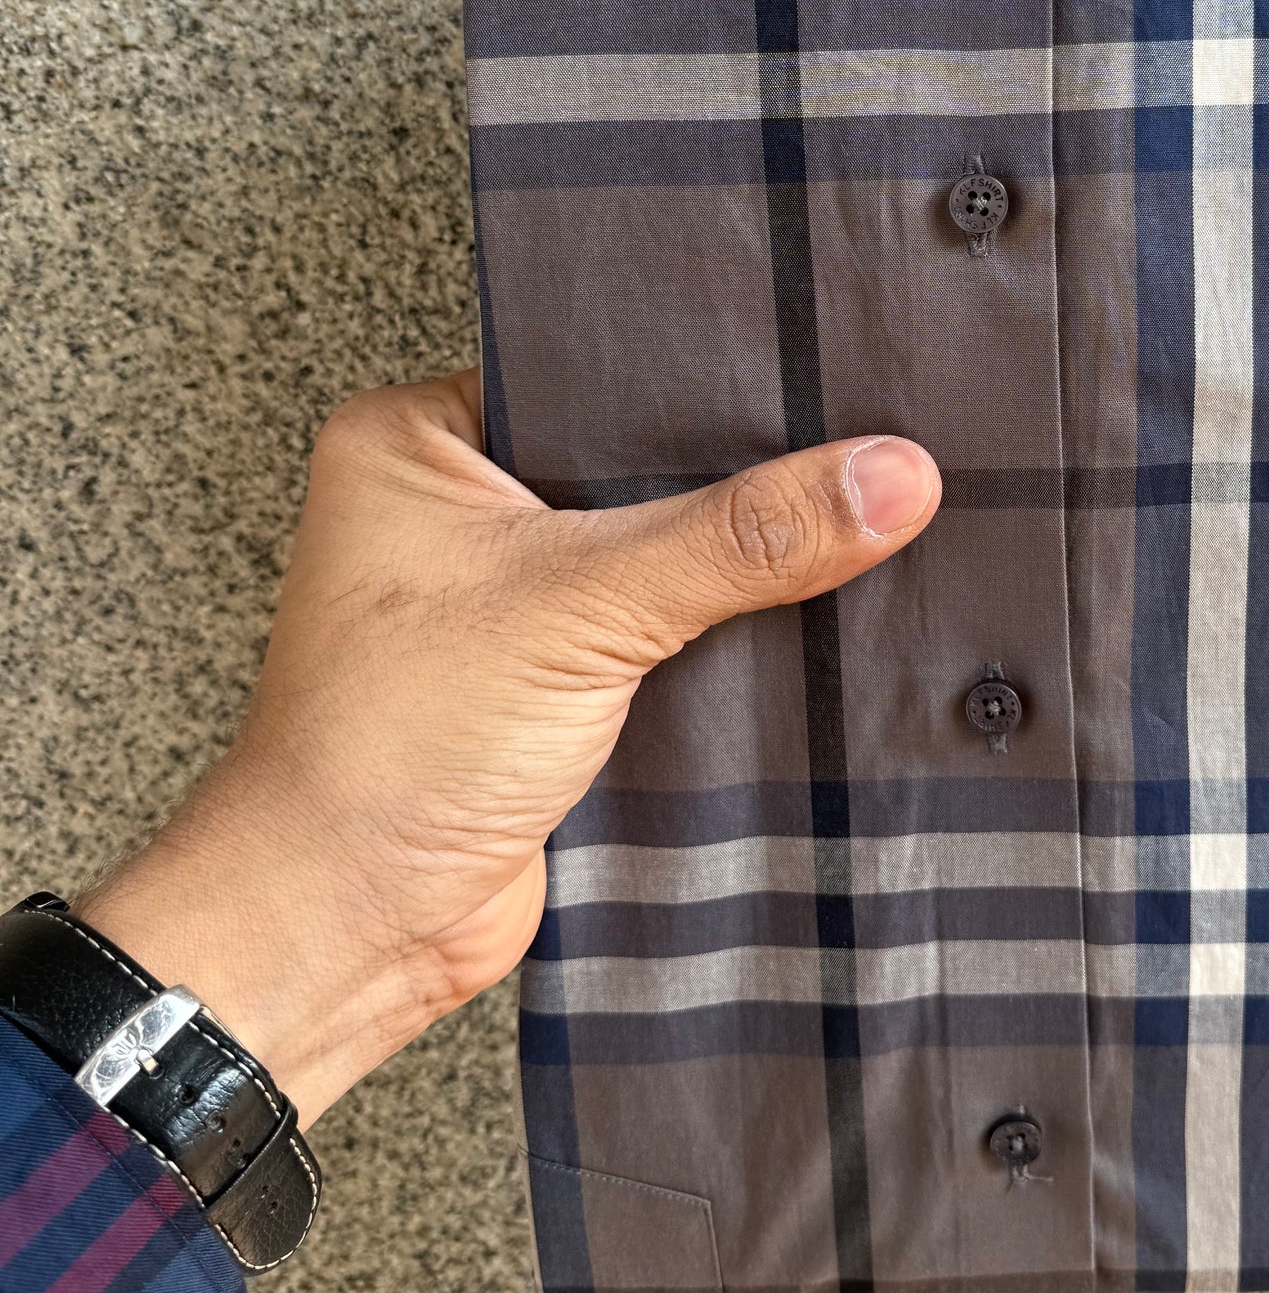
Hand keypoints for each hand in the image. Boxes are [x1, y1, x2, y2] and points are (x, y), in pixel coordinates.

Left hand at [77, 373, 939, 1125]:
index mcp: (418, 441)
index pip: (595, 374)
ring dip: (742, 572)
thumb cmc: (389, 748)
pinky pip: (668, 641)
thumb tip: (891, 474)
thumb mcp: (584, 605)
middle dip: (740, 480)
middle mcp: (458, 512)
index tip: (826, 363)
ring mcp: (508, 607)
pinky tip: (821, 621)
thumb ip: (743, 537)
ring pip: (663, 560)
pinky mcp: (557, 692)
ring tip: (870, 522)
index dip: (708, 376)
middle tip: (869, 442)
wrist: (352, 930)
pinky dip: (730, 644)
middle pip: (640, 469)